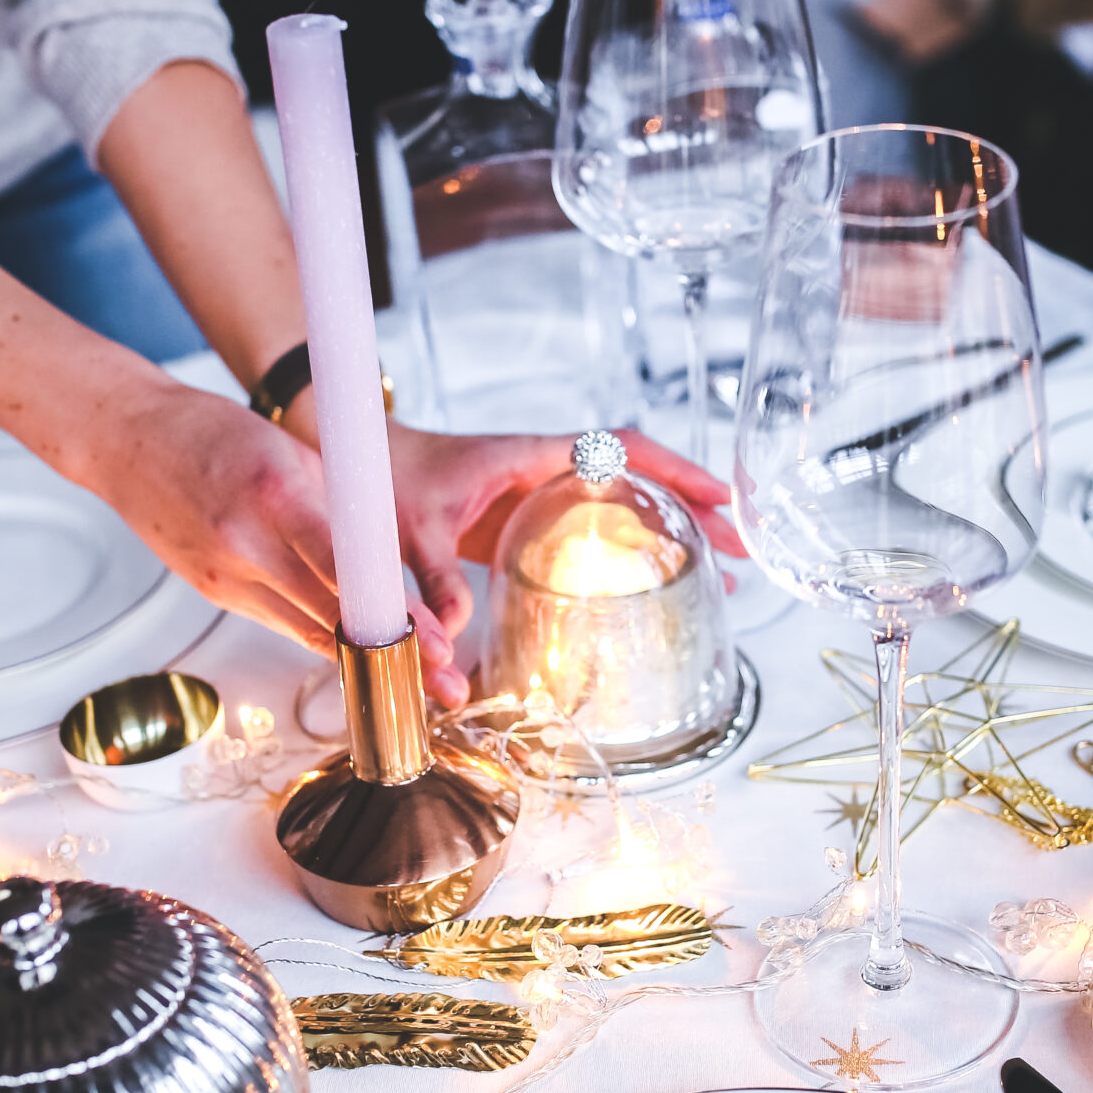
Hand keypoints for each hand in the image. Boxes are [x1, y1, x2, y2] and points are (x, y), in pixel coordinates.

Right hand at [84, 383, 461, 694]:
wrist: (129, 440)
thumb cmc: (214, 432)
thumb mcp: (293, 452)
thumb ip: (340, 505)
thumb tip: (389, 553)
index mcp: (275, 495)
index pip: (349, 573)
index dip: (395, 615)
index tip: (436, 642)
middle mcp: (246, 544)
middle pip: (332, 617)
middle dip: (393, 651)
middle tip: (444, 681)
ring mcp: (225, 576)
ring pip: (308, 631)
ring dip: (360, 654)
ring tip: (415, 677)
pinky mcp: (214, 592)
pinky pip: (281, 622)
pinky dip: (320, 632)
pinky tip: (356, 648)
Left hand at [388, 427, 744, 705]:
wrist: (350, 461)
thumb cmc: (380, 478)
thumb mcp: (405, 529)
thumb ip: (426, 581)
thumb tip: (450, 641)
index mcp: (528, 459)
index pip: (619, 451)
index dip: (673, 472)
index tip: (718, 500)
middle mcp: (543, 471)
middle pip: (638, 479)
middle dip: (693, 509)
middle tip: (741, 550)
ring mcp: (538, 495)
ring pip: (622, 504)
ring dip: (671, 530)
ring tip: (719, 572)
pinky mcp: (525, 520)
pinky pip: (594, 527)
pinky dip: (630, 548)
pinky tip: (648, 583)